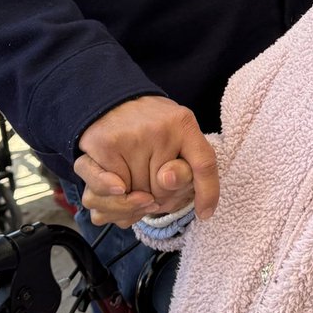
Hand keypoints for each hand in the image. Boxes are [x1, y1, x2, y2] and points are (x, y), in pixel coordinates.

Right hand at [74, 96, 216, 227]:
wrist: (114, 100)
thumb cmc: (152, 125)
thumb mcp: (180, 136)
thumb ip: (189, 170)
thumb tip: (173, 200)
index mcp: (183, 124)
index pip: (204, 164)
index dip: (208, 192)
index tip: (205, 213)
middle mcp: (158, 129)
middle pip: (164, 193)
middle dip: (157, 199)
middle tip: (150, 185)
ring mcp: (129, 137)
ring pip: (135, 198)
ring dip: (131, 202)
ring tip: (131, 186)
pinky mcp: (104, 145)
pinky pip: (108, 191)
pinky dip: (109, 198)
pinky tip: (117, 188)